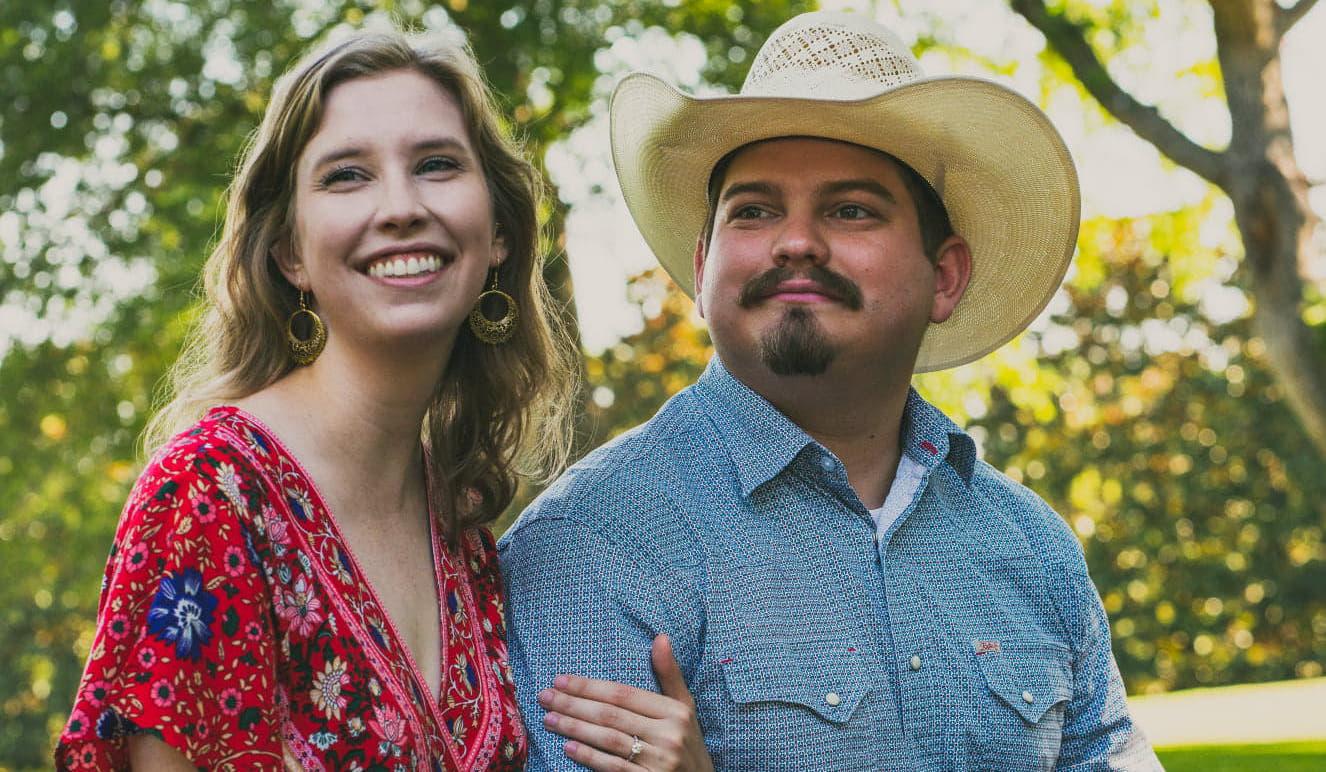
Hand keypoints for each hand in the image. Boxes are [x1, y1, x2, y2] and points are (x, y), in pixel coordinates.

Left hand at [538, 634, 713, 770]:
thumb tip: (660, 637)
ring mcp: (659, 761)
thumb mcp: (685, 708)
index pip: (623, 694)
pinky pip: (613, 767)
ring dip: (575, 728)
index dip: (589, 686)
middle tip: (545, 696)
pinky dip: (589, 757)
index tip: (560, 680)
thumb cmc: (688, 743)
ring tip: (549, 719)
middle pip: (611, 715)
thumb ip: (670, 674)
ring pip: (608, 739)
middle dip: (573, 704)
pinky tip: (568, 748)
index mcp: (675, 711)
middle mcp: (669, 734)